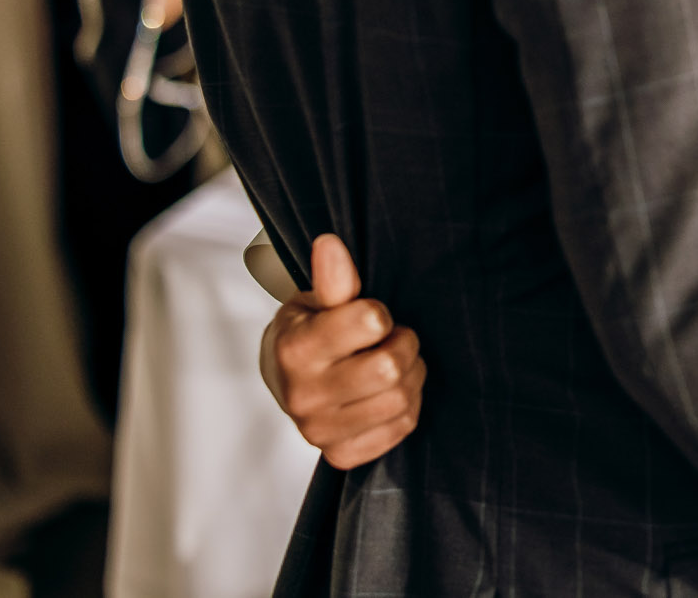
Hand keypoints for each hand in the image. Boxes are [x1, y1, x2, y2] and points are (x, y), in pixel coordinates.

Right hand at [260, 234, 423, 469]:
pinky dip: (406, 408)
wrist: (287, 381)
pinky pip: (401, 429)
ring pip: (401, 400)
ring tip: (392, 365)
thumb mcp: (315, 302)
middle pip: (391, 368)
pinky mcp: (340, 455)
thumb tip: (330, 244)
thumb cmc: (310, 332)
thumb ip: (332, 280)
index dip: (379, 314)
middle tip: (391, 340)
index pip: (371, 321)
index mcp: (295, 351)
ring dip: (410, 377)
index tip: (370, 317)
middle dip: (403, 346)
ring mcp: (319, 432)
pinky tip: (388, 394)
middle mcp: (303, 397)